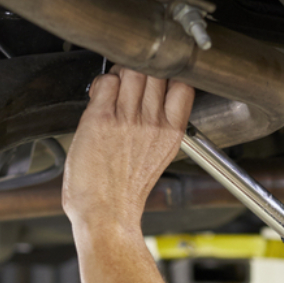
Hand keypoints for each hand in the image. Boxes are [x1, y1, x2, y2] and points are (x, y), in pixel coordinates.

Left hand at [62, 68, 194, 231]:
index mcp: (172, 132)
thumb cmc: (126, 192)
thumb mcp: (160, 156)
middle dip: (142, 68)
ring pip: (130, 70)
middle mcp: (152, 122)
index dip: (170, 73)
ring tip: (115, 91)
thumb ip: (161, 124)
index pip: (183, 84)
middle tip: (131, 83)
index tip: (159, 78)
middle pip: (155, 70)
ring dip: (120, 73)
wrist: (105, 214)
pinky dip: (101, 83)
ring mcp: (127, 119)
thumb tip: (151, 95)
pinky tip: (100, 99)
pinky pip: (105, 82)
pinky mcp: (101, 119)